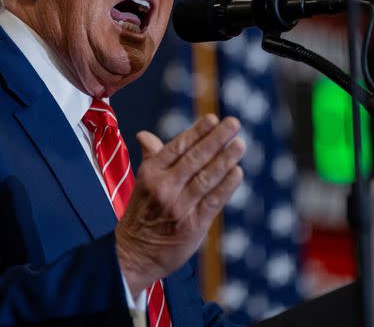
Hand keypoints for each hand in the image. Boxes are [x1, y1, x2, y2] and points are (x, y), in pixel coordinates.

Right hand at [114, 114, 244, 295]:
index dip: (197, 132)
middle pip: (194, 158)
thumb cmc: (142, 213)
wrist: (134, 254)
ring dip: (225, 159)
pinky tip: (238, 172)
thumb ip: (151, 157)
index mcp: (150, 172)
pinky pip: (213, 201)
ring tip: (240, 144)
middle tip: (233, 123)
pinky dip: (226, 186)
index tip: (213, 118)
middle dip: (216, 139)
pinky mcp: (193, 225)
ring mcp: (179, 206)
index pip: (177, 146)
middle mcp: (164, 187)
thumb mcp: (142, 183)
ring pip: (206, 177)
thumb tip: (144, 135)